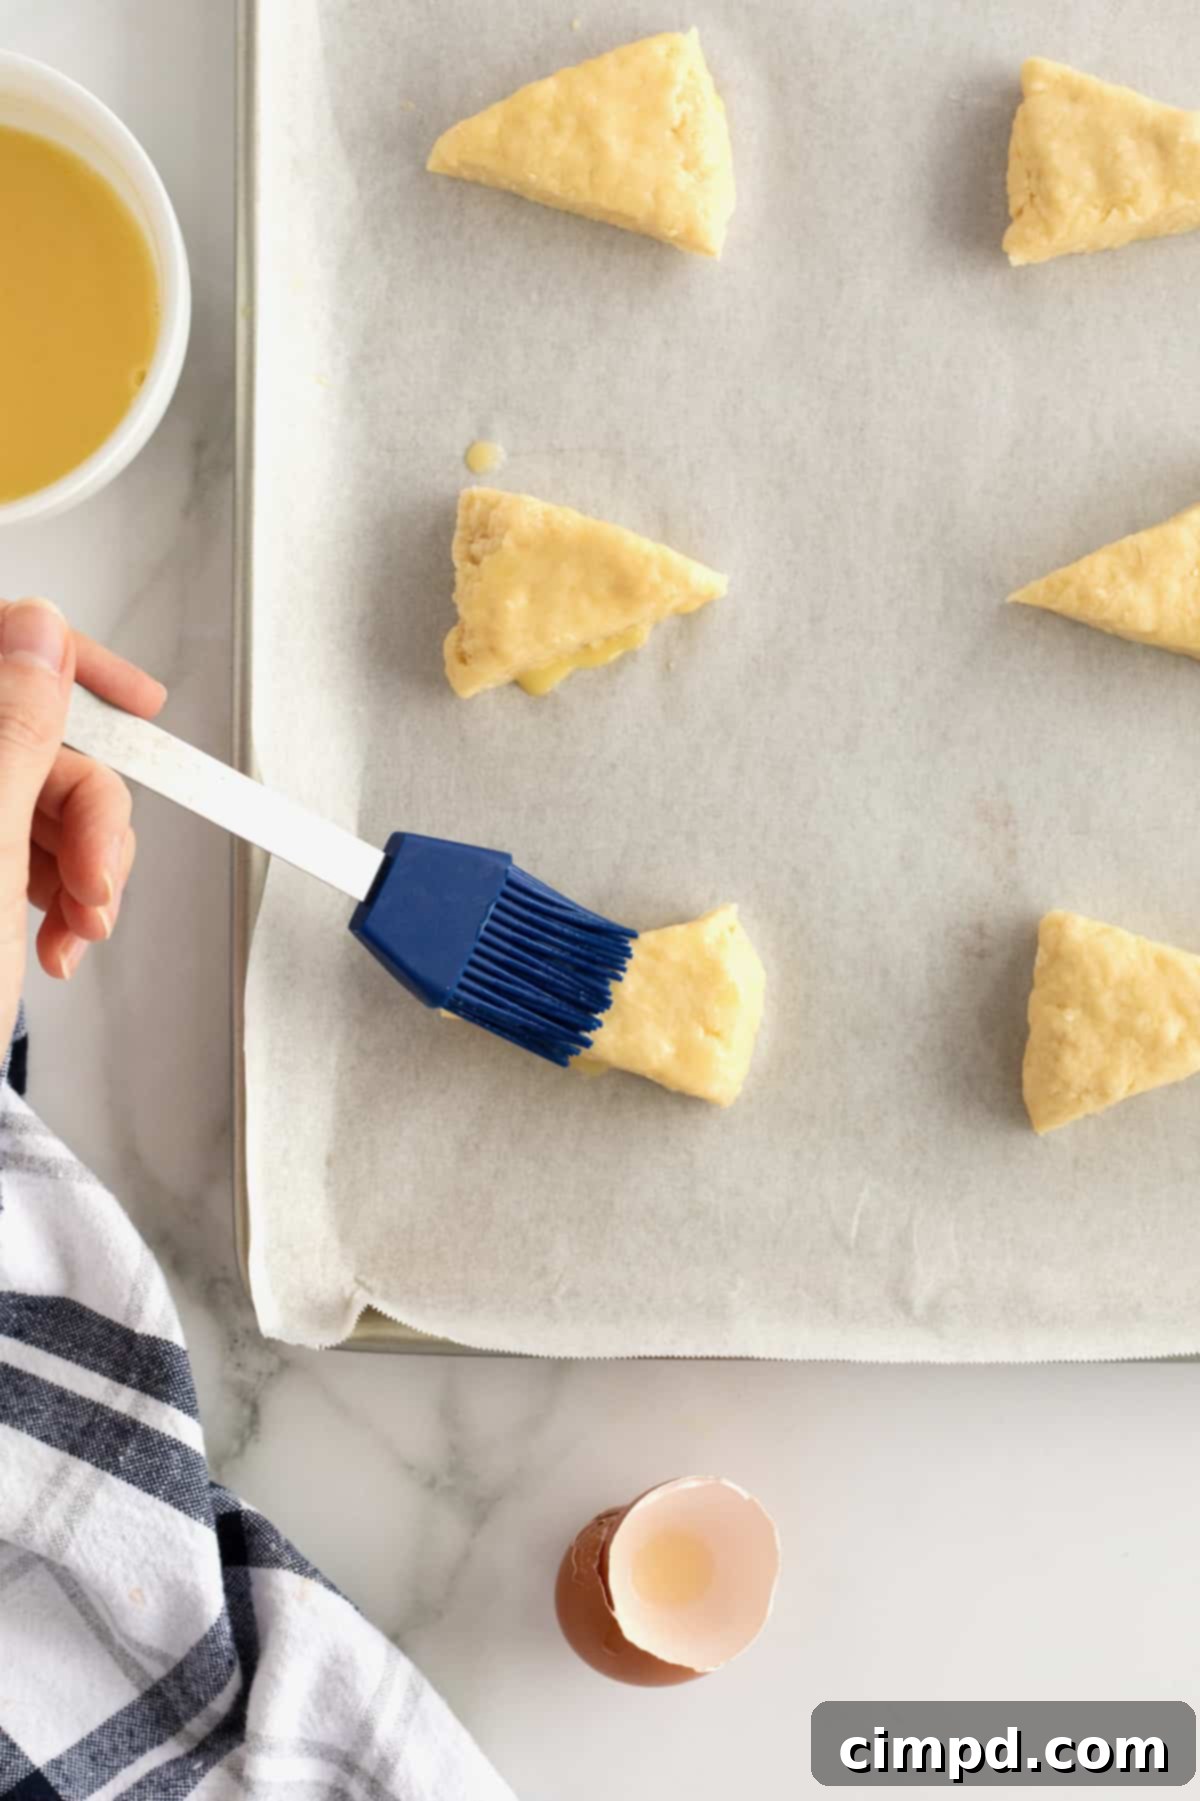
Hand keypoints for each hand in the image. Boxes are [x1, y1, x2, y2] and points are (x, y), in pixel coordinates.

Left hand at [0, 599, 166, 1057]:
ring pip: (48, 803)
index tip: (136, 703)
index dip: (70, 667)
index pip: (4, 654)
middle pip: (39, 742)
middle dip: (92, 814)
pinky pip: (36, 853)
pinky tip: (61, 936)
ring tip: (78, 924)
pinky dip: (67, 894)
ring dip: (88, 865)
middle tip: (99, 877)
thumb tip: (37, 633)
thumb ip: (13, 726)